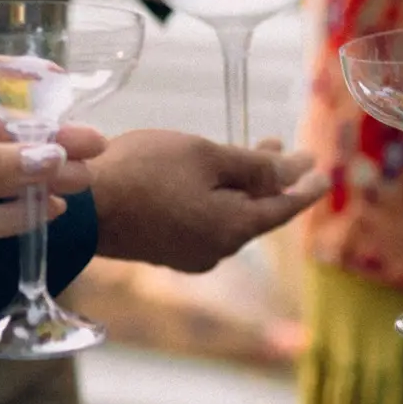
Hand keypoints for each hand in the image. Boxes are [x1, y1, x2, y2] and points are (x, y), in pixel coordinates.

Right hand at [88, 131, 327, 271]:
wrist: (77, 206)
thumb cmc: (144, 172)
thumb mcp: (205, 156)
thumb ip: (254, 166)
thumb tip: (293, 171)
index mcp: (233, 229)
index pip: (283, 207)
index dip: (305, 186)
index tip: (324, 173)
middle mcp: (217, 250)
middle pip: (257, 211)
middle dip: (273, 178)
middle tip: (289, 151)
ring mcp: (189, 254)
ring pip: (229, 214)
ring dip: (244, 183)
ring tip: (254, 149)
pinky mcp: (165, 249)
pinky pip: (205, 220)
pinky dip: (218, 195)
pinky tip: (212, 176)